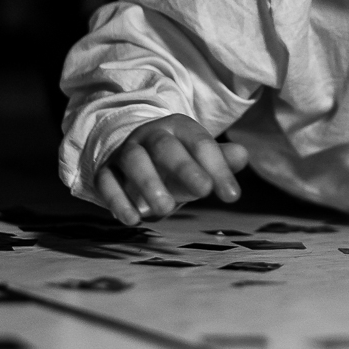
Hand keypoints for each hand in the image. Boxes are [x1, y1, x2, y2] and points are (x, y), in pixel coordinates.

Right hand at [95, 114, 247, 225]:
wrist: (137, 158)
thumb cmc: (178, 163)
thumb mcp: (200, 161)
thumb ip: (221, 161)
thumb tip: (242, 156)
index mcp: (179, 128)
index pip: (200, 144)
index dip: (218, 168)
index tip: (232, 196)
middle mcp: (150, 135)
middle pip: (165, 146)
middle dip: (185, 167)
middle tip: (204, 192)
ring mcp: (126, 152)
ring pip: (133, 160)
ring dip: (149, 183)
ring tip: (166, 209)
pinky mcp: (106, 171)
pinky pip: (107, 181)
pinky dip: (117, 200)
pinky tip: (133, 220)